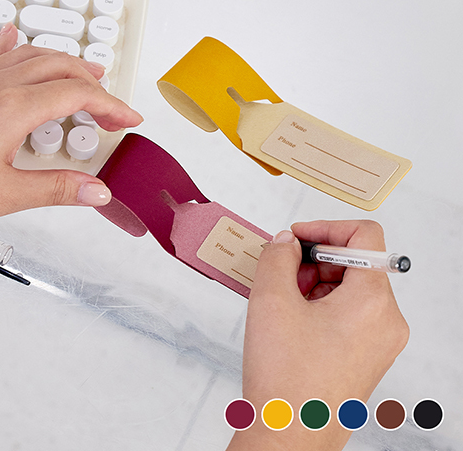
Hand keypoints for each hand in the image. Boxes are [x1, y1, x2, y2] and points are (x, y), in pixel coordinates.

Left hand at [0, 23, 141, 224]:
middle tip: (113, 108)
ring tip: (86, 70)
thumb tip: (97, 191)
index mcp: (14, 108)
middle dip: (96, 85)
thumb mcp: (5, 194)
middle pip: (61, 68)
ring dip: (65, 61)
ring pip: (31, 55)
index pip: (79, 94)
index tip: (129, 118)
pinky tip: (14, 36)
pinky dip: (11, 45)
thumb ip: (57, 189)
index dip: (112, 105)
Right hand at [227, 220, 408, 450]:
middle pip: (356, 263)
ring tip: (284, 303)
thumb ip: (277, 256)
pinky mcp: (368, 355)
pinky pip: (350, 313)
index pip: (364, 237)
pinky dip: (322, 305)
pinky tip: (294, 320)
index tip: (297, 238)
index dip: (326, 228)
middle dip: (315, 261)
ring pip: (351, 288)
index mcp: (373, 300)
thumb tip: (286, 241)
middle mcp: (387, 320)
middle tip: (283, 275)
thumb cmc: (285, 376)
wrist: (288, 434)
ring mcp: (380, 340)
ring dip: (316, 283)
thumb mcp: (271, 299)